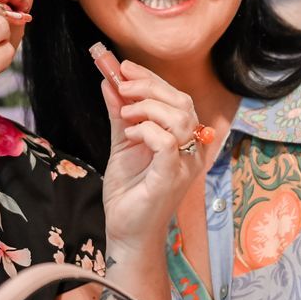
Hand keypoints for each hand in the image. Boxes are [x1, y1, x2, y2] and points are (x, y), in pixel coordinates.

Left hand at [99, 61, 203, 263]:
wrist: (126, 232)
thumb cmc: (129, 192)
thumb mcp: (122, 144)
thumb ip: (119, 114)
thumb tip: (109, 82)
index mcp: (183, 140)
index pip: (177, 98)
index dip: (151, 79)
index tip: (123, 67)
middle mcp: (191, 150)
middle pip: (182, 103)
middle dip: (148, 86)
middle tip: (121, 84)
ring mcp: (184, 165)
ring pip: (179, 119)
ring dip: (147, 107)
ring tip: (124, 113)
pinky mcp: (171, 179)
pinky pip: (167, 144)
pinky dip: (147, 130)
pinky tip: (130, 132)